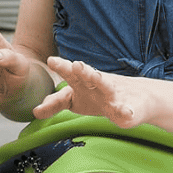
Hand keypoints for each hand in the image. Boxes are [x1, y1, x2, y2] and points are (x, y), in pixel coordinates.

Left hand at [36, 56, 155, 128]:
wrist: (138, 98)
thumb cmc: (100, 96)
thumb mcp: (75, 99)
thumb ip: (56, 103)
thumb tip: (34, 112)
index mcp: (83, 82)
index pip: (70, 75)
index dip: (62, 67)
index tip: (51, 60)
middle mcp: (98, 84)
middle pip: (88, 75)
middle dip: (82, 70)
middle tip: (75, 65)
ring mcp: (114, 95)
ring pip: (106, 86)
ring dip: (100, 81)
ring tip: (95, 76)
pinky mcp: (128, 110)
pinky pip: (127, 111)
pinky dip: (125, 110)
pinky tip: (125, 112)